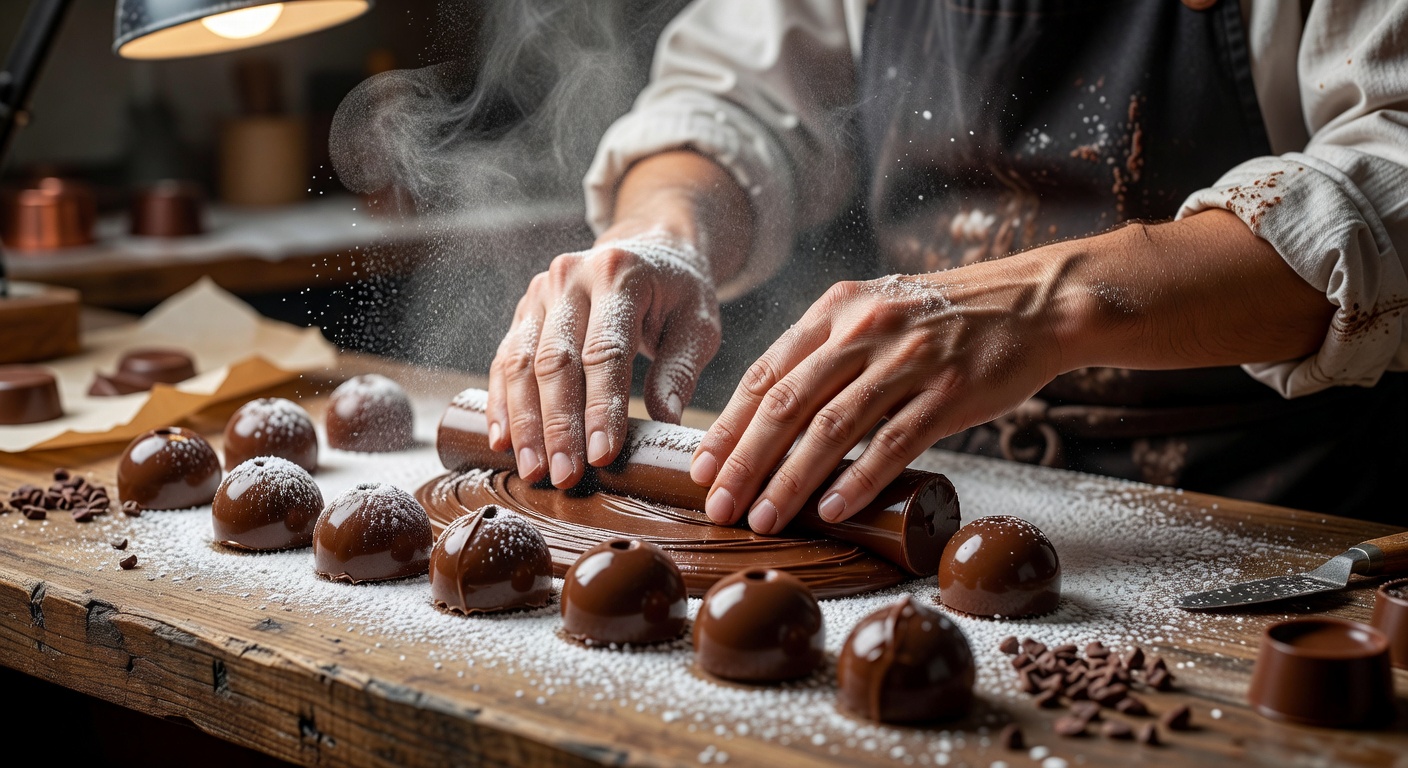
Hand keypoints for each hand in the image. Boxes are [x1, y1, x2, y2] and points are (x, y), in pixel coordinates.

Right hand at [487, 230, 721, 487]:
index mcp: (620, 275)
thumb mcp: (698, 324)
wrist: (650, 248)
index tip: (603, 456)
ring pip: (522, 363)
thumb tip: (665, 423)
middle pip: (556, 361)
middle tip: (564, 476)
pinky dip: (502, 404)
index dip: (601, 407)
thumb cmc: (679, 294)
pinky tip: (503, 441)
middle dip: (558, 425)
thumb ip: (681, 371)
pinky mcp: (525, 310)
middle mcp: (572, 277)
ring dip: (525, 423)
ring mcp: (541, 292)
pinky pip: (506, 360)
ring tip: (533, 471)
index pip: (606, 351)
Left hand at [688, 255, 1077, 532]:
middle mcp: (863, 330)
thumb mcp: (876, 310)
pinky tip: (833, 511)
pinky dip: (858, 479)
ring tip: (764, 520)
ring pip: (831, 427)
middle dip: (745, 461)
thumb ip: (828, 351)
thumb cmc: (946, 318)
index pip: (766, 374)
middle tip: (718, 506)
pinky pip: (893, 442)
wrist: (1034, 303)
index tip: (702, 467)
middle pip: (787, 403)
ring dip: (791, 480)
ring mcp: (907, 360)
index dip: (729, 424)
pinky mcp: (948, 392)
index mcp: (836, 310)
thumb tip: (774, 413)